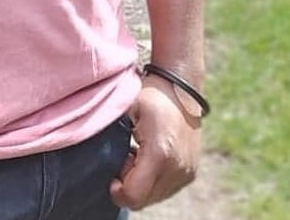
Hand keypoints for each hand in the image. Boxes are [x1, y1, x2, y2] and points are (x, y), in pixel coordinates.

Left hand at [109, 78, 201, 209]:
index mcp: (159, 154)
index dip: (118, 191)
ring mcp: (186, 173)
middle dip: (129, 186)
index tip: (112, 175)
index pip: (134, 196)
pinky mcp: (190, 173)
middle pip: (144, 201)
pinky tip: (148, 157)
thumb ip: (114, 136)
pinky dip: (153, 180)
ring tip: (136, 154)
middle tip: (125, 158)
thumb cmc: (152, 94)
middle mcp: (177, 169)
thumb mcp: (127, 109)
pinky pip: (166, 189)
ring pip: (155, 197)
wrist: (183, 88)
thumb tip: (99, 159)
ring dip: (141, 183)